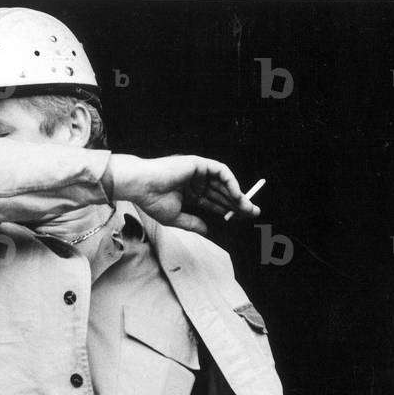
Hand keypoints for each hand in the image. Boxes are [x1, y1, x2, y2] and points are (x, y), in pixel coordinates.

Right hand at [107, 154, 260, 234]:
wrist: (141, 186)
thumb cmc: (152, 200)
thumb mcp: (175, 217)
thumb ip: (192, 223)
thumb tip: (207, 231)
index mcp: (188, 192)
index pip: (213, 201)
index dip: (227, 209)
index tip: (240, 218)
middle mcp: (195, 180)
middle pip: (221, 192)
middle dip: (238, 203)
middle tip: (252, 213)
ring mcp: (197, 171)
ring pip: (223, 183)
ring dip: (237, 194)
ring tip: (248, 207)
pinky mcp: (199, 164)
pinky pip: (221, 172)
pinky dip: (231, 183)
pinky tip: (237, 195)